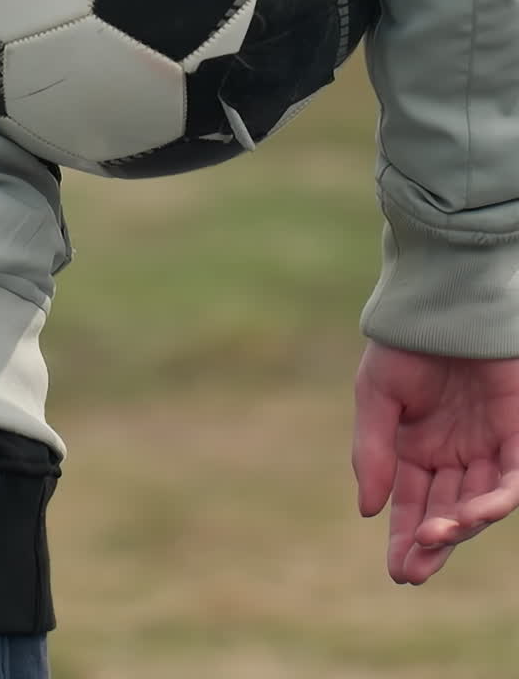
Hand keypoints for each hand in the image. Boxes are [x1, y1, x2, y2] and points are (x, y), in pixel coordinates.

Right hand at [352, 340, 518, 584]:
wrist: (443, 300)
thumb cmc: (406, 343)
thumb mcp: (376, 397)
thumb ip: (374, 450)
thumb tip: (368, 511)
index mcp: (416, 449)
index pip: (413, 505)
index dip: (407, 540)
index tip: (400, 570)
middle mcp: (454, 454)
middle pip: (447, 513)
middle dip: (434, 544)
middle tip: (416, 568)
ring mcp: (487, 445)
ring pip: (480, 503)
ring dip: (462, 526)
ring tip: (439, 535)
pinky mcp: (517, 432)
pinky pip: (513, 478)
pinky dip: (498, 501)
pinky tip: (474, 514)